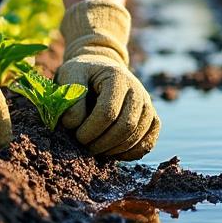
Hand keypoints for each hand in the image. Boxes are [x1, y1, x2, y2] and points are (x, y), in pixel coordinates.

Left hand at [56, 0, 159, 159]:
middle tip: (84, 147)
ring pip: (138, 137)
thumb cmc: (82, 74)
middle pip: (126, 126)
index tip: (75, 135)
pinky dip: (130, 154)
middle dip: (102, 143)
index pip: (108, 112)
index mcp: (118, 77)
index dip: (90, 129)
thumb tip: (74, 124)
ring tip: (95, 149)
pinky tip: (112, 152)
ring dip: (114, 150)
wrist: (100, 69)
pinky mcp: (151, 119)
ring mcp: (147, 105)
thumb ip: (70, 98)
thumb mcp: (70, 75)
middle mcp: (138, 90)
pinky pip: (148, 143)